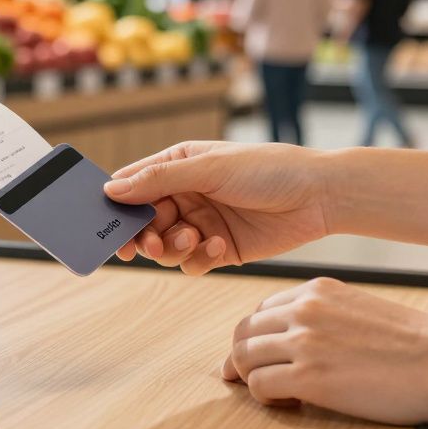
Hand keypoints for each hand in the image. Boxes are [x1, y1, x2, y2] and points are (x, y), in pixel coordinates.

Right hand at [103, 141, 330, 273]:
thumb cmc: (269, 169)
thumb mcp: (210, 168)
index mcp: (178, 166)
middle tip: (151, 243)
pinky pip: (192, 263)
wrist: (320, 196)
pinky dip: (199, 258)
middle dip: (145, 235)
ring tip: (195, 238)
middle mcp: (185, 195)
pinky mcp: (220, 249)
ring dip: (174, 247)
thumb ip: (159, 180)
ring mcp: (202, 223)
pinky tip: (220, 245)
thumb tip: (111, 189)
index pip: (133, 186)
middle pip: (144, 223)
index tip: (108, 227)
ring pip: (165, 246)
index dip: (116, 206)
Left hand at [224, 277, 427, 424]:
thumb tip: (299, 339)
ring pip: (244, 357)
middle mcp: (304, 310)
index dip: (258, 336)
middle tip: (249, 377)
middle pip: (244, 331)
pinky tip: (289, 402)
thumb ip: (326, 315)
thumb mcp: (361, 309)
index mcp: (318, 290)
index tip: (263, 355)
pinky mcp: (308, 377)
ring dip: (251, 378)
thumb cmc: (417, 344)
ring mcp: (303, 342)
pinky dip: (265, 397)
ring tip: (277, 392)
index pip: (263, 310)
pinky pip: (259, 385)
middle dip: (242, 357)